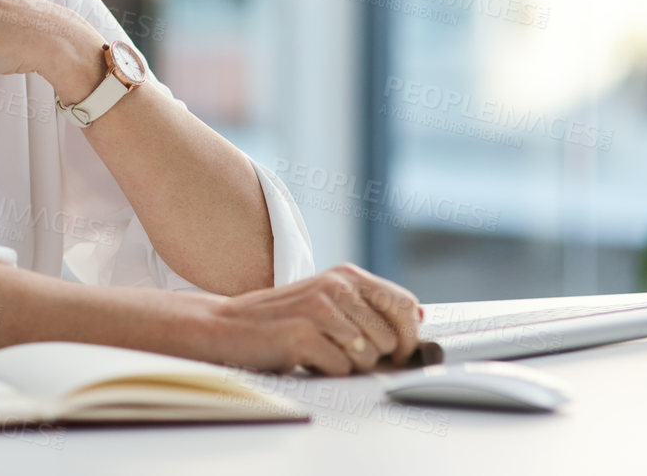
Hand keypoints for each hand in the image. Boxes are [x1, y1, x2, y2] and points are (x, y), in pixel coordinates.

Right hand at [206, 264, 423, 375]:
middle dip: (373, 356)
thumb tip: (419, 315)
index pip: (404, 304)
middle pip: (390, 339)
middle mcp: (337, 285)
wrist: (228, 325)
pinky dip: (324, 371)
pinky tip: (303, 357)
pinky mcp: (304, 334)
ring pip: (367, 357)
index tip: (397, 353)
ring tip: (319, 350)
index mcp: (346, 275)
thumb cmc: (282, 319)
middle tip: (341, 351)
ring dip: (346, 364)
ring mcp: (320, 309)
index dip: (408, 336)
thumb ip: (370, 305)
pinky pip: (340, 369)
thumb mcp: (329, 301)